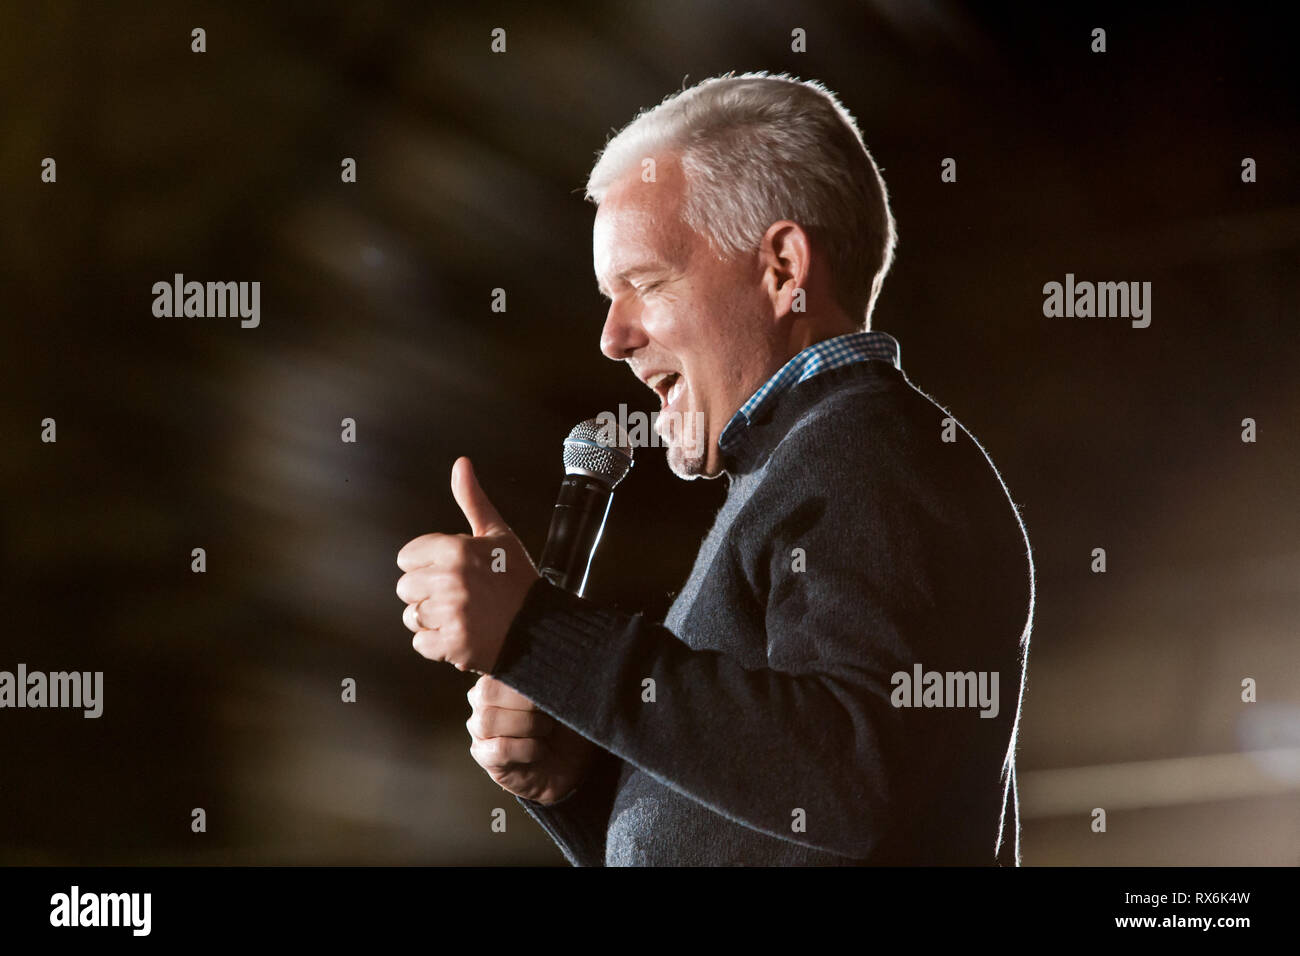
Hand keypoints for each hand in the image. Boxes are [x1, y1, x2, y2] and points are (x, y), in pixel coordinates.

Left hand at [396, 457, 538, 674]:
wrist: (542, 625)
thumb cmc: (517, 578)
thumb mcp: (497, 533)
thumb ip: (472, 499)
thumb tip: (461, 464)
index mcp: (456, 549)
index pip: (406, 557)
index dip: (426, 564)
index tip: (448, 571)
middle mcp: (450, 580)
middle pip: (405, 588)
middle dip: (426, 592)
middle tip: (457, 595)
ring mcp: (451, 615)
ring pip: (412, 616)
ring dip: (431, 619)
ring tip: (459, 615)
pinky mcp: (452, 645)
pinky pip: (421, 643)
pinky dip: (437, 644)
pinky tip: (459, 633)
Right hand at [466, 675, 599, 804]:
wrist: (570, 761)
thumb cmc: (565, 722)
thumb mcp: (564, 695)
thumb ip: (550, 678)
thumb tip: (551, 662)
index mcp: (500, 677)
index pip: (497, 665)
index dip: (521, 675)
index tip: (547, 682)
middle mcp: (482, 699)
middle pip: (487, 692)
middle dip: (524, 701)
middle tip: (548, 711)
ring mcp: (479, 728)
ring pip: (488, 721)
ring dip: (526, 725)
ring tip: (547, 730)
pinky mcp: (483, 755)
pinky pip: (499, 749)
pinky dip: (526, 749)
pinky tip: (540, 750)